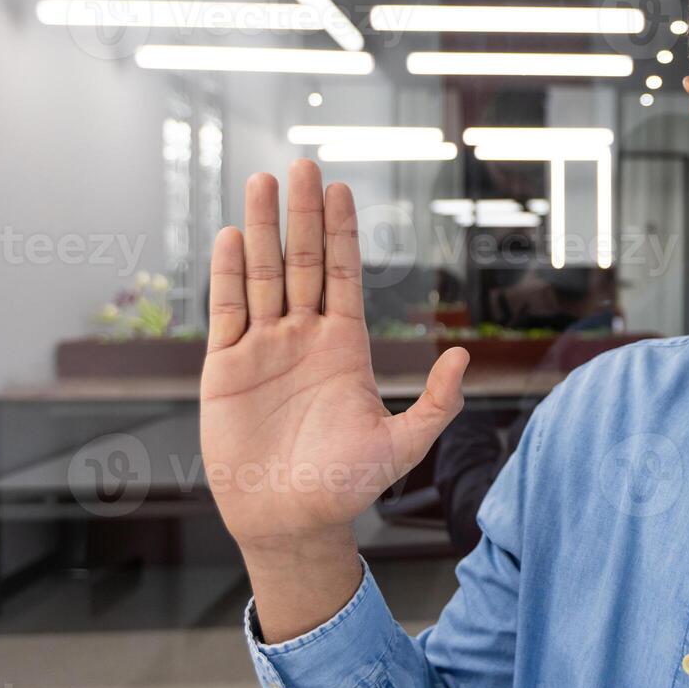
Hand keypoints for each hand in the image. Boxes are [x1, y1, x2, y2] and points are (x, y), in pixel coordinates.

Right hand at [200, 160, 468, 554]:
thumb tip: (463, 355)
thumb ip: (436, 403)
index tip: (340, 188)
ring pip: (261, 276)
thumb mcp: (402, 445)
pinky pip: (226, 312)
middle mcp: (304, 338)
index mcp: (346, 347)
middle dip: (301, 214)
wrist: (290, 522)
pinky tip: (230, 237)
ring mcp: (263, 349)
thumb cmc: (347, 486)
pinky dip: (226, 275)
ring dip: (261, 230)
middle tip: (301, 164)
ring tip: (262, 183)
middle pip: (300, 262)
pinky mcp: (225, 369)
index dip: (341, 232)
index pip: (343, 275)